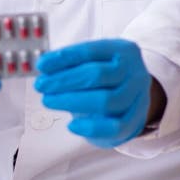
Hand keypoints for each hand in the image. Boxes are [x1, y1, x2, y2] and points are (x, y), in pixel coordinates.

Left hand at [35, 39, 151, 147]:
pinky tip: (71, 125)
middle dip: (64, 80)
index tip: (42, 65)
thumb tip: (44, 67)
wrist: (132, 99)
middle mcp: (134, 73)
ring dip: (71, 101)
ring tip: (49, 100)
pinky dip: (91, 127)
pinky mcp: (134, 122)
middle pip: (98, 75)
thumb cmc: (105, 78)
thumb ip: (71, 63)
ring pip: (106, 100)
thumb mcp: (93, 62)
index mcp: (123, 51)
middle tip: (41, 85)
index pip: (90, 51)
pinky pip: (114, 127)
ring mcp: (137, 98)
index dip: (64, 58)